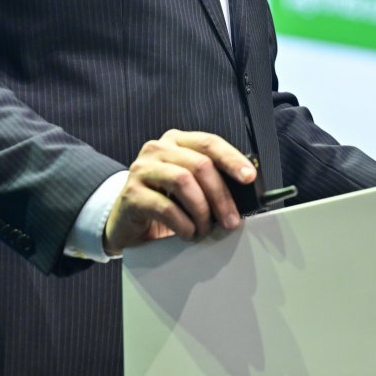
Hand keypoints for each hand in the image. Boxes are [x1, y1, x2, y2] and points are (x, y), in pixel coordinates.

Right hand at [103, 129, 256, 254]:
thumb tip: (244, 192)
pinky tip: (188, 233)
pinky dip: (183, 224)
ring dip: (201, 210)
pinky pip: (165, 206)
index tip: (249, 178)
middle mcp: (157, 149)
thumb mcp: (189, 186)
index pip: (209, 143)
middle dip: (220, 195)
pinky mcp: (131, 193)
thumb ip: (210, 180)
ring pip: (183, 180)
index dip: (232, 159)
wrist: (126, 222)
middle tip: (230, 221)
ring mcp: (141, 169)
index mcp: (176, 141)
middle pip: (200, 164)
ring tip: (205, 229)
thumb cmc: (164, 202)